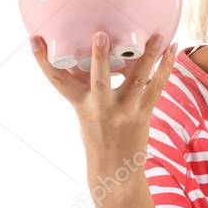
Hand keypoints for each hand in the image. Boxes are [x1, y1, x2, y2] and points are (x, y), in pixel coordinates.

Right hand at [29, 31, 175, 177]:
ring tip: (158, 36)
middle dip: (100, 57)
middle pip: (99, 80)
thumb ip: (87, 89)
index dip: (43, 61)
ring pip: (138, 80)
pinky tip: (173, 50)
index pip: (58, 81)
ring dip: (149, 56)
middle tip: (101, 35)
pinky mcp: (143, 115)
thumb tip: (92, 57)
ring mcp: (124, 112)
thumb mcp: (85, 115)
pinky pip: (157, 87)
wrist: (115, 172)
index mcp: (81, 106)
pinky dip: (166, 67)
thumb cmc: (99, 139)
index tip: (34, 40)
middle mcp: (101, 108)